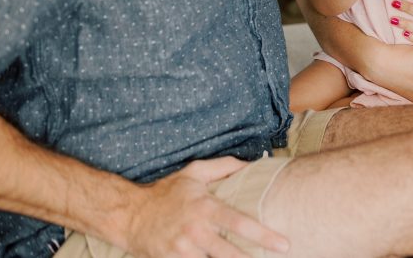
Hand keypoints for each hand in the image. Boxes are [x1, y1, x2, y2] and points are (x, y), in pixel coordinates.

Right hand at [123, 157, 288, 257]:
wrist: (130, 215)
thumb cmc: (167, 192)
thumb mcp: (194, 172)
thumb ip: (224, 166)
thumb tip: (252, 164)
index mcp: (205, 208)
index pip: (239, 223)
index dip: (262, 235)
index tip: (282, 243)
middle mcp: (195, 231)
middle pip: (229, 253)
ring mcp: (183, 250)